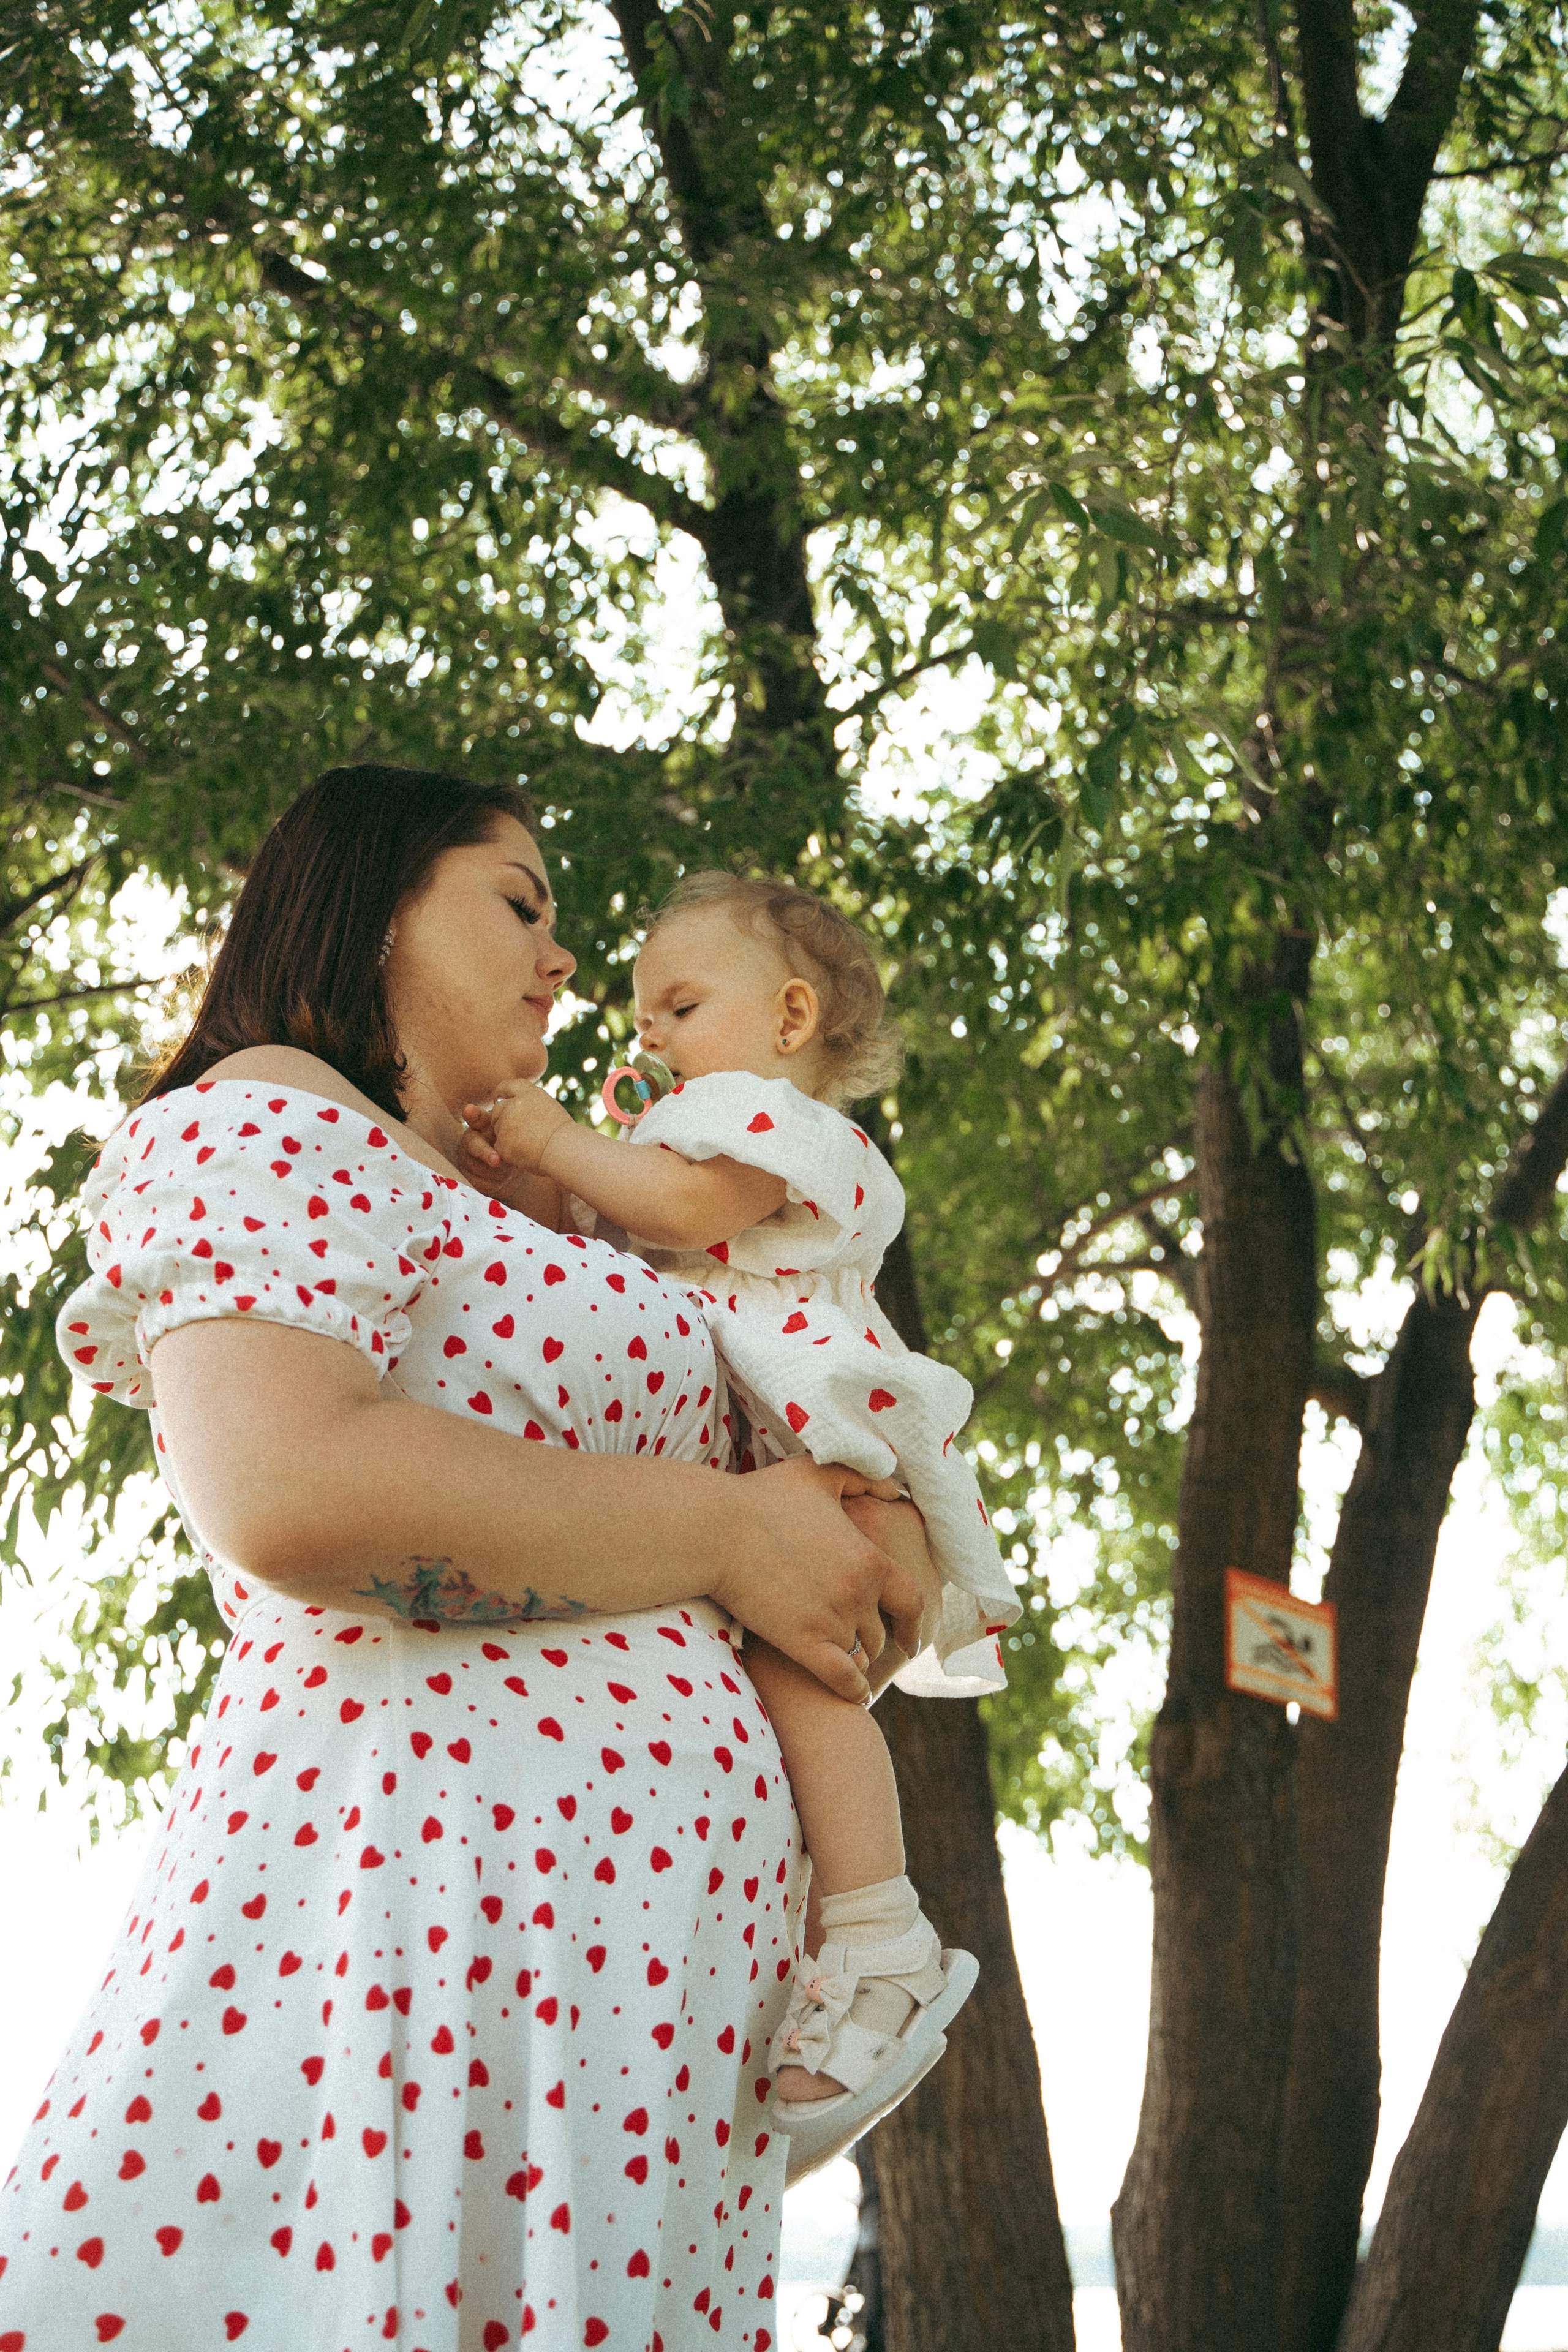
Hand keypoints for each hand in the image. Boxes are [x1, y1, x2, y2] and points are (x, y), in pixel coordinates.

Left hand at [462, 1083, 576, 1177]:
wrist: (565, 1150)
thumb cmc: (563, 1134)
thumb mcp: (550, 1109)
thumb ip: (531, 1104)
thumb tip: (511, 1103)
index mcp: (529, 1094)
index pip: (508, 1086)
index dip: (501, 1091)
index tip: (498, 1098)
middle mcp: (515, 1105)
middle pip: (498, 1109)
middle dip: (501, 1119)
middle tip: (514, 1132)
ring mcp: (506, 1123)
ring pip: (498, 1129)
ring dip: (506, 1136)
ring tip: (528, 1145)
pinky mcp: (503, 1141)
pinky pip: (499, 1146)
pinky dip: (508, 1152)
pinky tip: (525, 1155)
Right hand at [712, 1456, 922, 1702]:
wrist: (715, 1530)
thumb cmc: (762, 1498)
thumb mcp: (819, 1474)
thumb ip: (863, 1477)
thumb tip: (894, 1489)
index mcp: (869, 1558)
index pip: (911, 1600)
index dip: (914, 1623)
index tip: (911, 1638)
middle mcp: (858, 1593)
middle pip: (881, 1633)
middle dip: (874, 1641)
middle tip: (862, 1647)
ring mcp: (832, 1620)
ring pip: (860, 1655)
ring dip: (856, 1661)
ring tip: (846, 1664)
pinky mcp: (802, 1642)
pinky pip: (841, 1679)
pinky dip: (853, 1690)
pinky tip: (855, 1694)